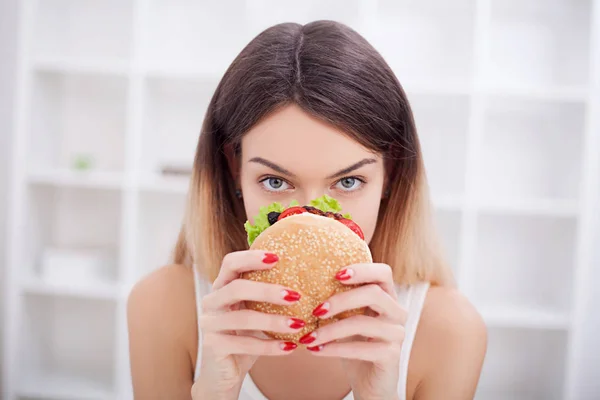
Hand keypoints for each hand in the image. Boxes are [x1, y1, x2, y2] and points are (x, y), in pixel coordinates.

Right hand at [191, 250, 304, 399]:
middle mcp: (211, 302)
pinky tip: (291, 347)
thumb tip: (306, 276)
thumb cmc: (245, 337)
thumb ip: (268, 296)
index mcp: (221, 287)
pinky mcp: (212, 346)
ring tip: (299, 324)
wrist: (224, 374)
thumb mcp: (255, 312)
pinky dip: (270, 346)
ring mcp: (209, 324)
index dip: (251, 258)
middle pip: (237, 288)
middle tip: (295, 295)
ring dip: (274, 321)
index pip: (230, 263)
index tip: (277, 258)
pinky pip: (245, 344)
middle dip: (267, 290)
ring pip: (243, 318)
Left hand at [299, 263, 405, 399]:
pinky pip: (361, 349)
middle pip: (373, 293)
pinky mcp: (392, 356)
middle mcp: (397, 312)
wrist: (370, 383)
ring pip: (363, 323)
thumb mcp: (347, 319)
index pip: (383, 272)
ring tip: (309, 337)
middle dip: (341, 300)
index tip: (336, 274)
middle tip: (316, 310)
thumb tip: (304, 284)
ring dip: (331, 330)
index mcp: (387, 297)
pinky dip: (335, 349)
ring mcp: (397, 334)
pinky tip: (315, 350)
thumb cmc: (356, 345)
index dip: (362, 269)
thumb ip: (338, 302)